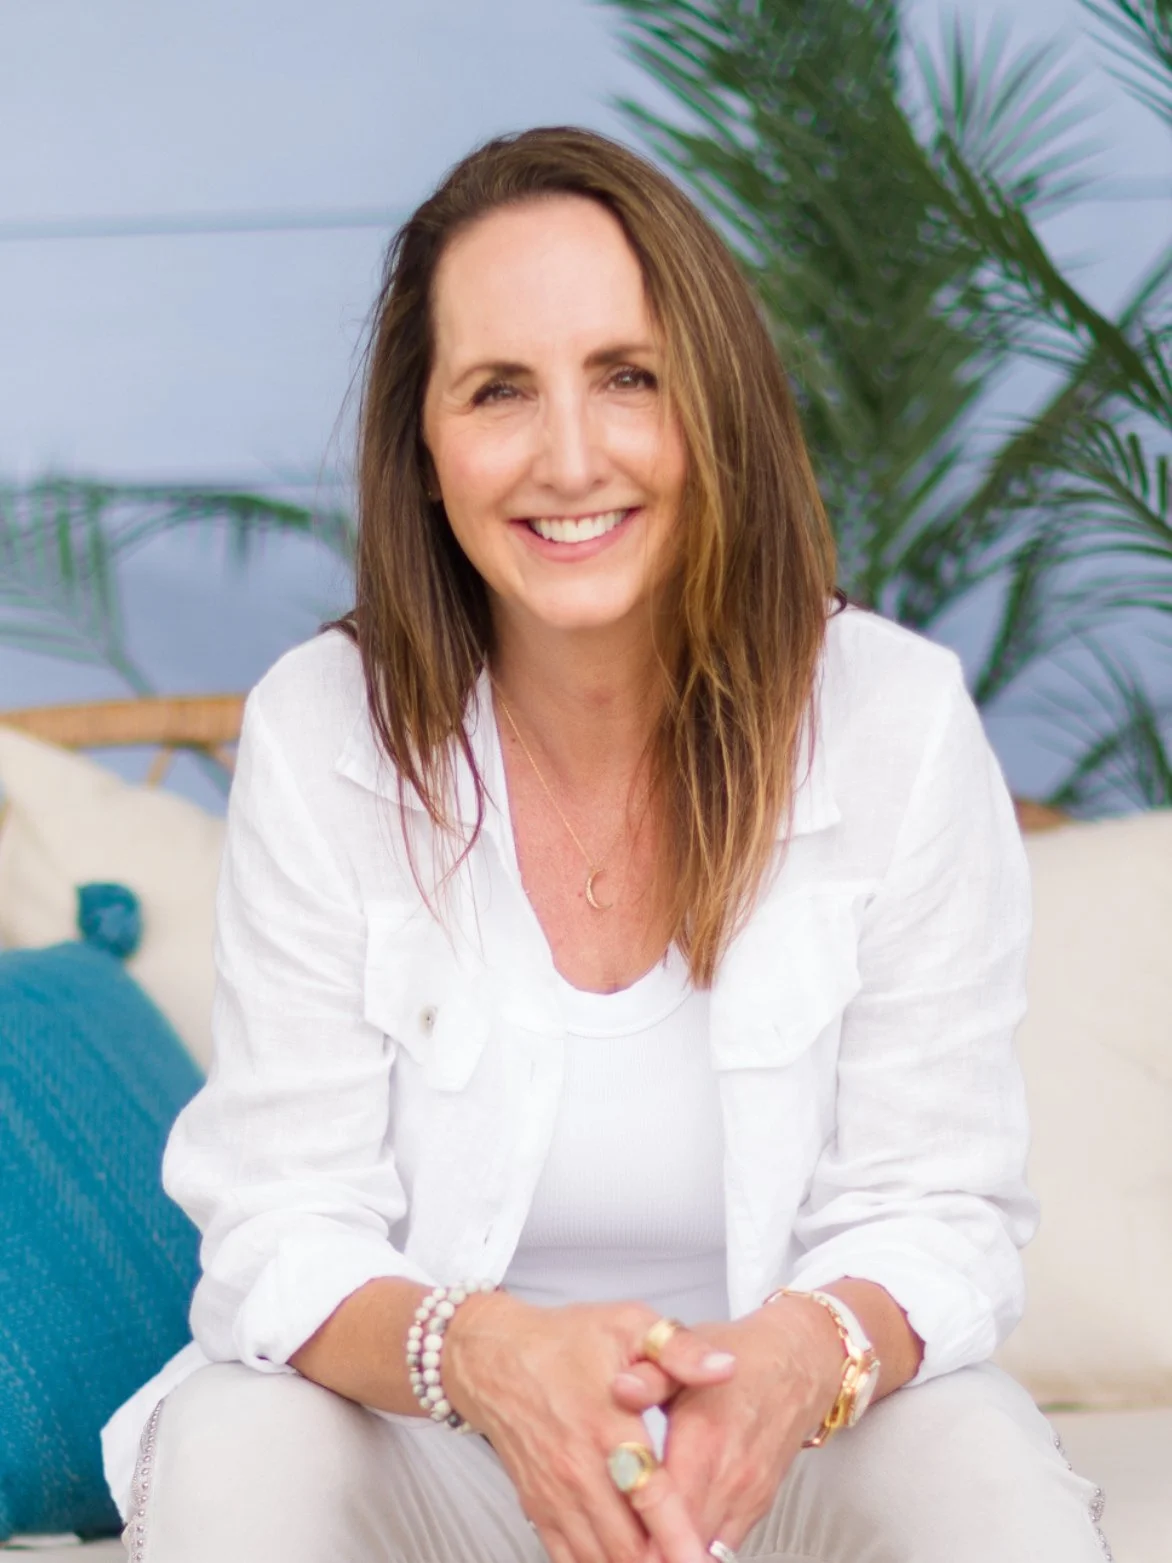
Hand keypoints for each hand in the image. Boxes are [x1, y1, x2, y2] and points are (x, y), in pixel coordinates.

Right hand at [442, 1291, 737, 1562]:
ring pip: (600, 1559)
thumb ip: (680, 1350)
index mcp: (609, 1426)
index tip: (703, 1560)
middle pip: (629, 1546)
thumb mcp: (628, 1324)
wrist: (494, 1356)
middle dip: (664, 1561)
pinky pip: (567, 1559)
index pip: (652, 1497)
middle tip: (695, 1561)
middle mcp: (580, 1470)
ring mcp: (556, 1495)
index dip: (681, 1539)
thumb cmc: (563, 1340)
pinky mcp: (539, 1507)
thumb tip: (724, 1367)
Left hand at [610, 1298, 844, 1557]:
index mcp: (704, 1440)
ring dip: (670, 1552)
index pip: (667, 1510)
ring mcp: (746, 1498)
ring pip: (705, 1552)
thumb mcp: (688, 1348)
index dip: (636, 1533)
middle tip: (615, 1548)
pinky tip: (667, 1539)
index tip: (614, 1541)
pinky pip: (722, 1546)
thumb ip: (651, 1375)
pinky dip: (694, 1547)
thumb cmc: (741, 1358)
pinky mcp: (756, 1508)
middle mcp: (729, 1478)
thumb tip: (621, 1388)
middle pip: (684, 1544)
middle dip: (646, 1549)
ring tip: (635, 1548)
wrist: (798, 1365)